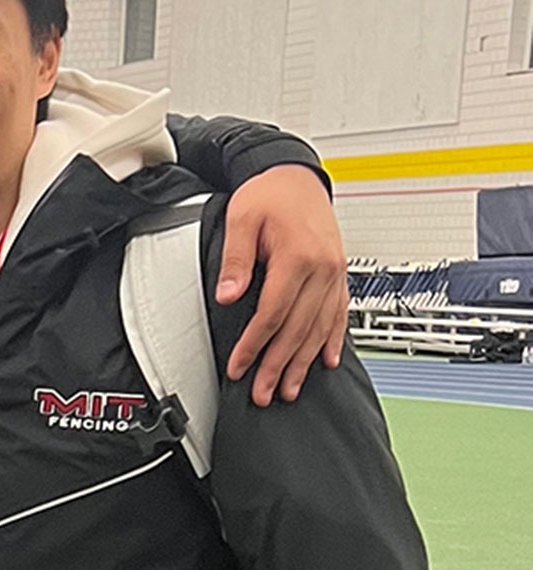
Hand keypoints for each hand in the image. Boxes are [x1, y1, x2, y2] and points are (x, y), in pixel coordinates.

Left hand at [216, 165, 348, 405]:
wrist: (295, 175)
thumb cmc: (269, 194)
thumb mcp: (242, 219)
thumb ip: (236, 259)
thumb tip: (229, 294)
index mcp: (298, 257)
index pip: (273, 314)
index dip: (255, 345)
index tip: (241, 367)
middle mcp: (323, 269)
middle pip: (298, 329)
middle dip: (278, 365)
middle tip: (265, 393)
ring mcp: (335, 273)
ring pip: (320, 328)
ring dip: (304, 362)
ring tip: (290, 388)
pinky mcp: (338, 274)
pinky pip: (338, 314)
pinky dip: (333, 340)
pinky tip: (328, 362)